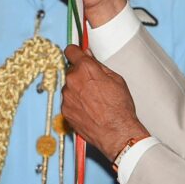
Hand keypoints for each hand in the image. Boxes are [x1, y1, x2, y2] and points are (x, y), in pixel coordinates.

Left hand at [61, 44, 147, 160]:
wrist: (116, 132)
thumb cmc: (119, 107)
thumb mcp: (116, 79)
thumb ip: (98, 65)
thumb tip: (88, 56)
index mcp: (85, 68)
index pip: (71, 51)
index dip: (75, 53)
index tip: (77, 55)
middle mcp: (72, 80)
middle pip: (71, 71)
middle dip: (80, 75)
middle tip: (94, 86)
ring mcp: (66, 96)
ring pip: (69, 87)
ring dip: (77, 90)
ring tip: (93, 101)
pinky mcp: (64, 110)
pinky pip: (68, 102)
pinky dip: (75, 104)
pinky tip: (89, 110)